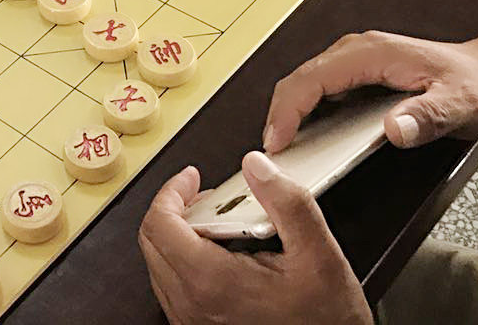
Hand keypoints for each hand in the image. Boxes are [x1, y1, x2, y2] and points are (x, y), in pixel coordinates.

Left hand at [139, 155, 371, 324]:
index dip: (171, 190)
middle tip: (204, 197)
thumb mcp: (318, 255)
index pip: (159, 223)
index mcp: (211, 281)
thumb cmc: (326, 322)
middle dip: (174, 209)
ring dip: (179, 235)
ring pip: (159, 264)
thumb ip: (287, 203)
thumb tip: (258, 167)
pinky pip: (173, 287)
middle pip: (151, 241)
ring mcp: (192, 320)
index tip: (191, 177)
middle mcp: (192, 305)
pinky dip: (186, 261)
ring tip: (217, 224)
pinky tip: (223, 255)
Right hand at [264, 31, 477, 152]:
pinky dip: (306, 115)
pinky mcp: (356, 75)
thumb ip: (428, 117)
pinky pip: (320, 92)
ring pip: (305, 85)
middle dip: (280, 115)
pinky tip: (309, 140)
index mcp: (372, 53)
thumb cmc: (473, 85)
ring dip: (290, 115)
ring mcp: (354, 62)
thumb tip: (395, 128)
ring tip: (287, 150)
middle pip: (299, 80)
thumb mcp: (460, 105)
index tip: (278, 140)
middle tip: (276, 154)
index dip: (288, 110)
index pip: (312, 77)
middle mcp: (357, 52)